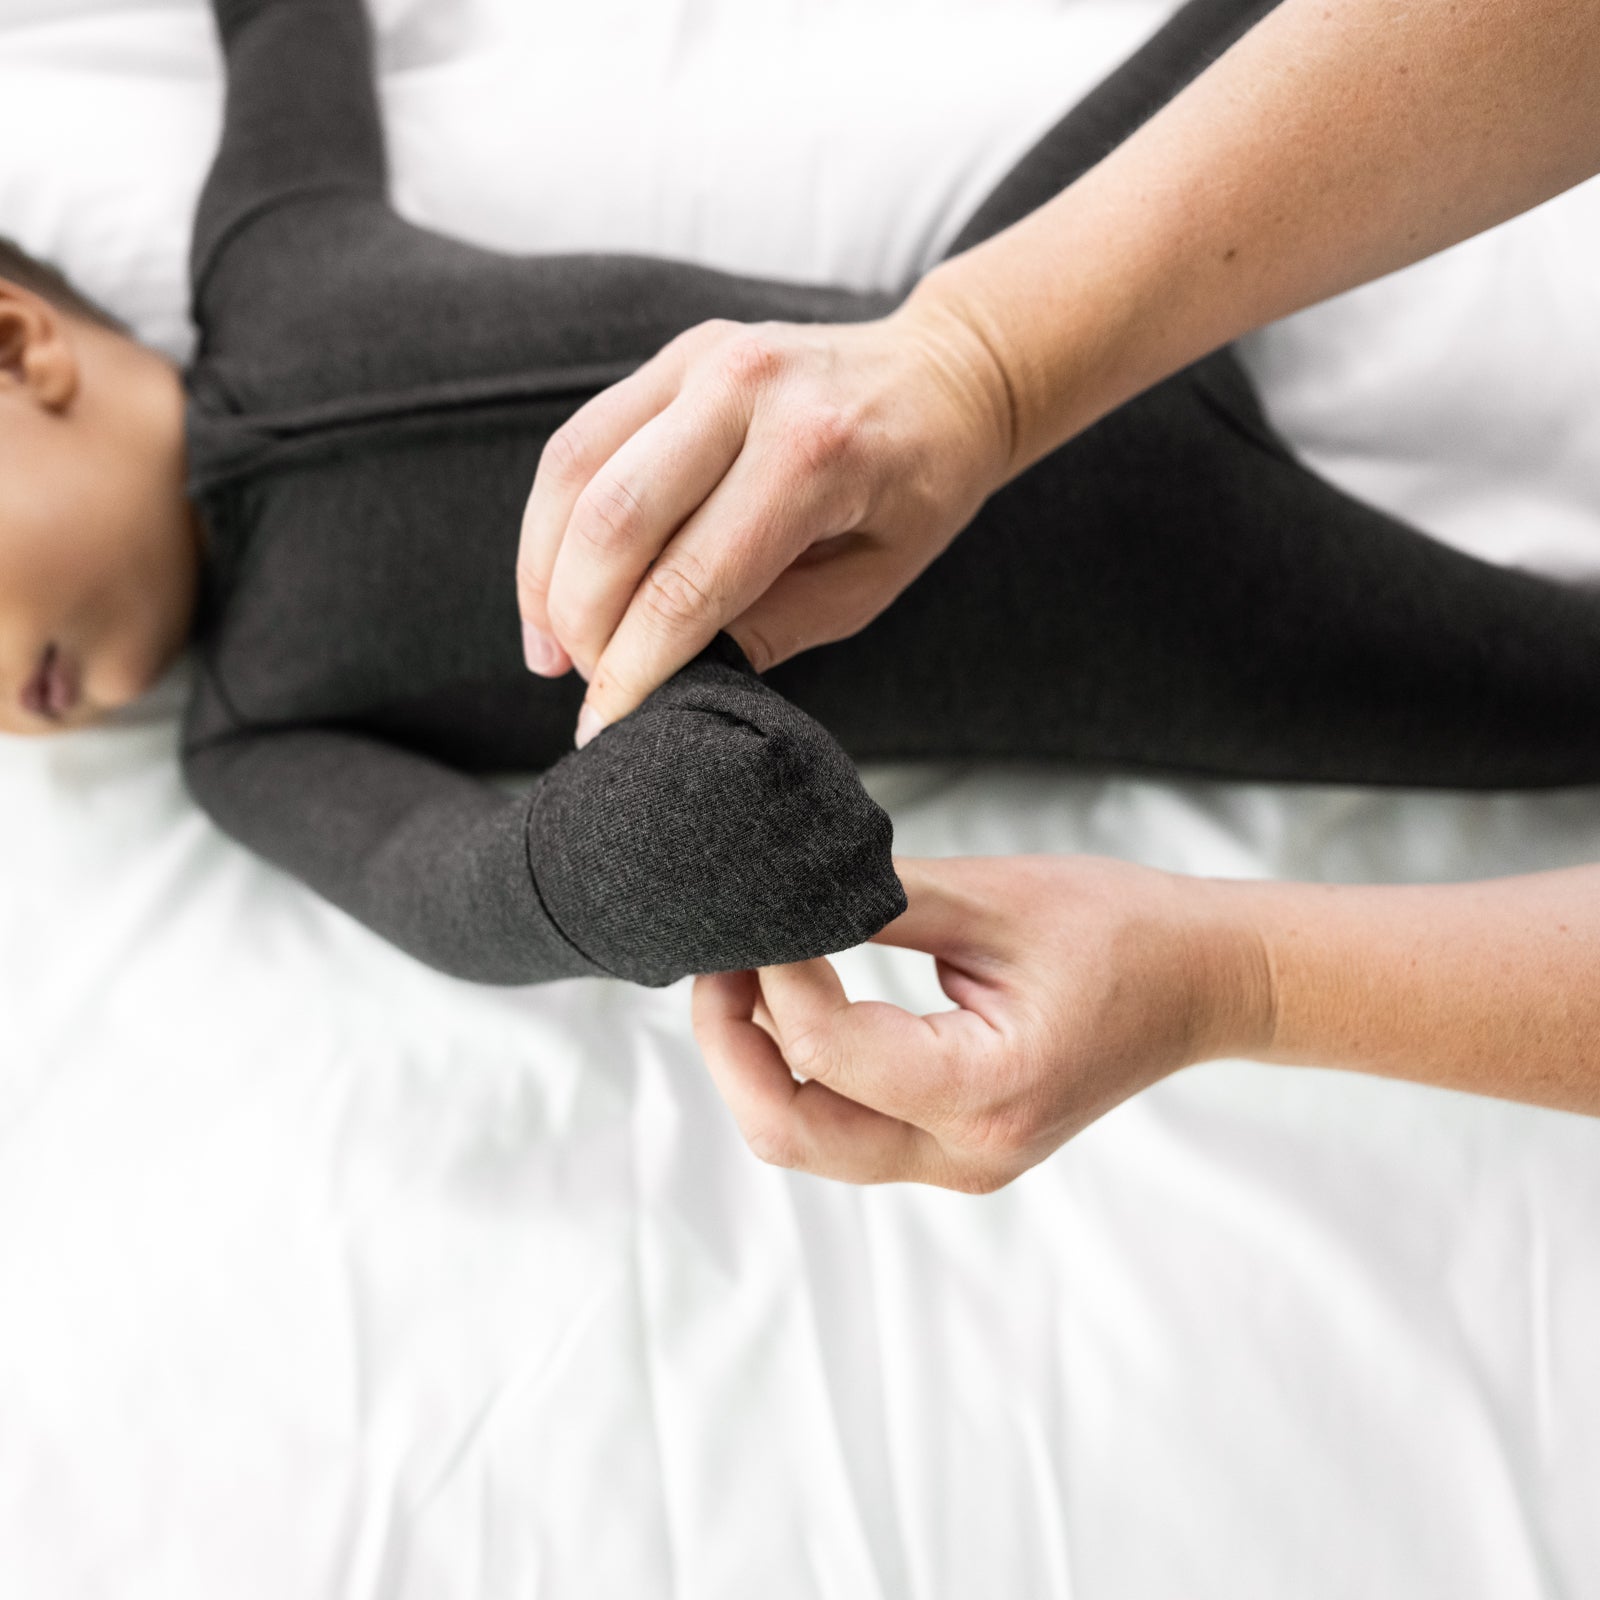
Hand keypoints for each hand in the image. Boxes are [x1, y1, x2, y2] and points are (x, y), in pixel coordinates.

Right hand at [515, 295, 1013, 746]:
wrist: (943, 376)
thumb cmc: (917, 490)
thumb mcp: (868, 583)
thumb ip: (770, 629)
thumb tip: (667, 679)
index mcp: (813, 455)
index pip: (689, 582)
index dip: (633, 668)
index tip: (604, 727)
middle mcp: (747, 389)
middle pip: (613, 522)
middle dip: (582, 624)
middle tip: (585, 687)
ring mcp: (701, 359)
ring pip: (575, 474)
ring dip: (545, 575)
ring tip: (551, 650)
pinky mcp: (673, 357)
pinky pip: (580, 441)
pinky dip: (553, 522)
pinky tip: (554, 586)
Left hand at [691, 853, 1274, 1191]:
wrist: (1203, 981)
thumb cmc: (1122, 931)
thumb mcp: (994, 897)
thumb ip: (877, 900)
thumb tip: (777, 890)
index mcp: (985, 1091)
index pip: (823, 1051)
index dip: (771, 978)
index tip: (761, 915)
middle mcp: (966, 1153)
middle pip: (790, 1131)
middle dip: (729, 1044)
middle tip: (719, 960)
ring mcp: (960, 1163)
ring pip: (806, 1142)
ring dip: (755, 1064)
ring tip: (747, 976)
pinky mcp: (954, 1149)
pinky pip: (843, 1131)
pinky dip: (800, 1074)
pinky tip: (794, 1005)